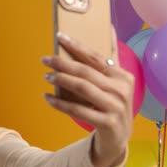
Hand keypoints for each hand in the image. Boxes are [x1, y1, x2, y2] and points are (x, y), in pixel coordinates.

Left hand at [42, 31, 133, 166]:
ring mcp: (115, 107)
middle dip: (63, 63)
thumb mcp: (114, 83)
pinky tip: (47, 97)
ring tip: (46, 75)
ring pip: (82, 88)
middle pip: (86, 72)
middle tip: (45, 59)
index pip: (96, 57)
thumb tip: (109, 29)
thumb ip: (110, 59)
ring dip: (61, 80)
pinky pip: (78, 110)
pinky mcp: (107, 123)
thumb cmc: (111, 104)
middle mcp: (121, 90)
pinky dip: (60, 103)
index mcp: (122, 76)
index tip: (59, 37)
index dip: (77, 46)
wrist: (118, 138)